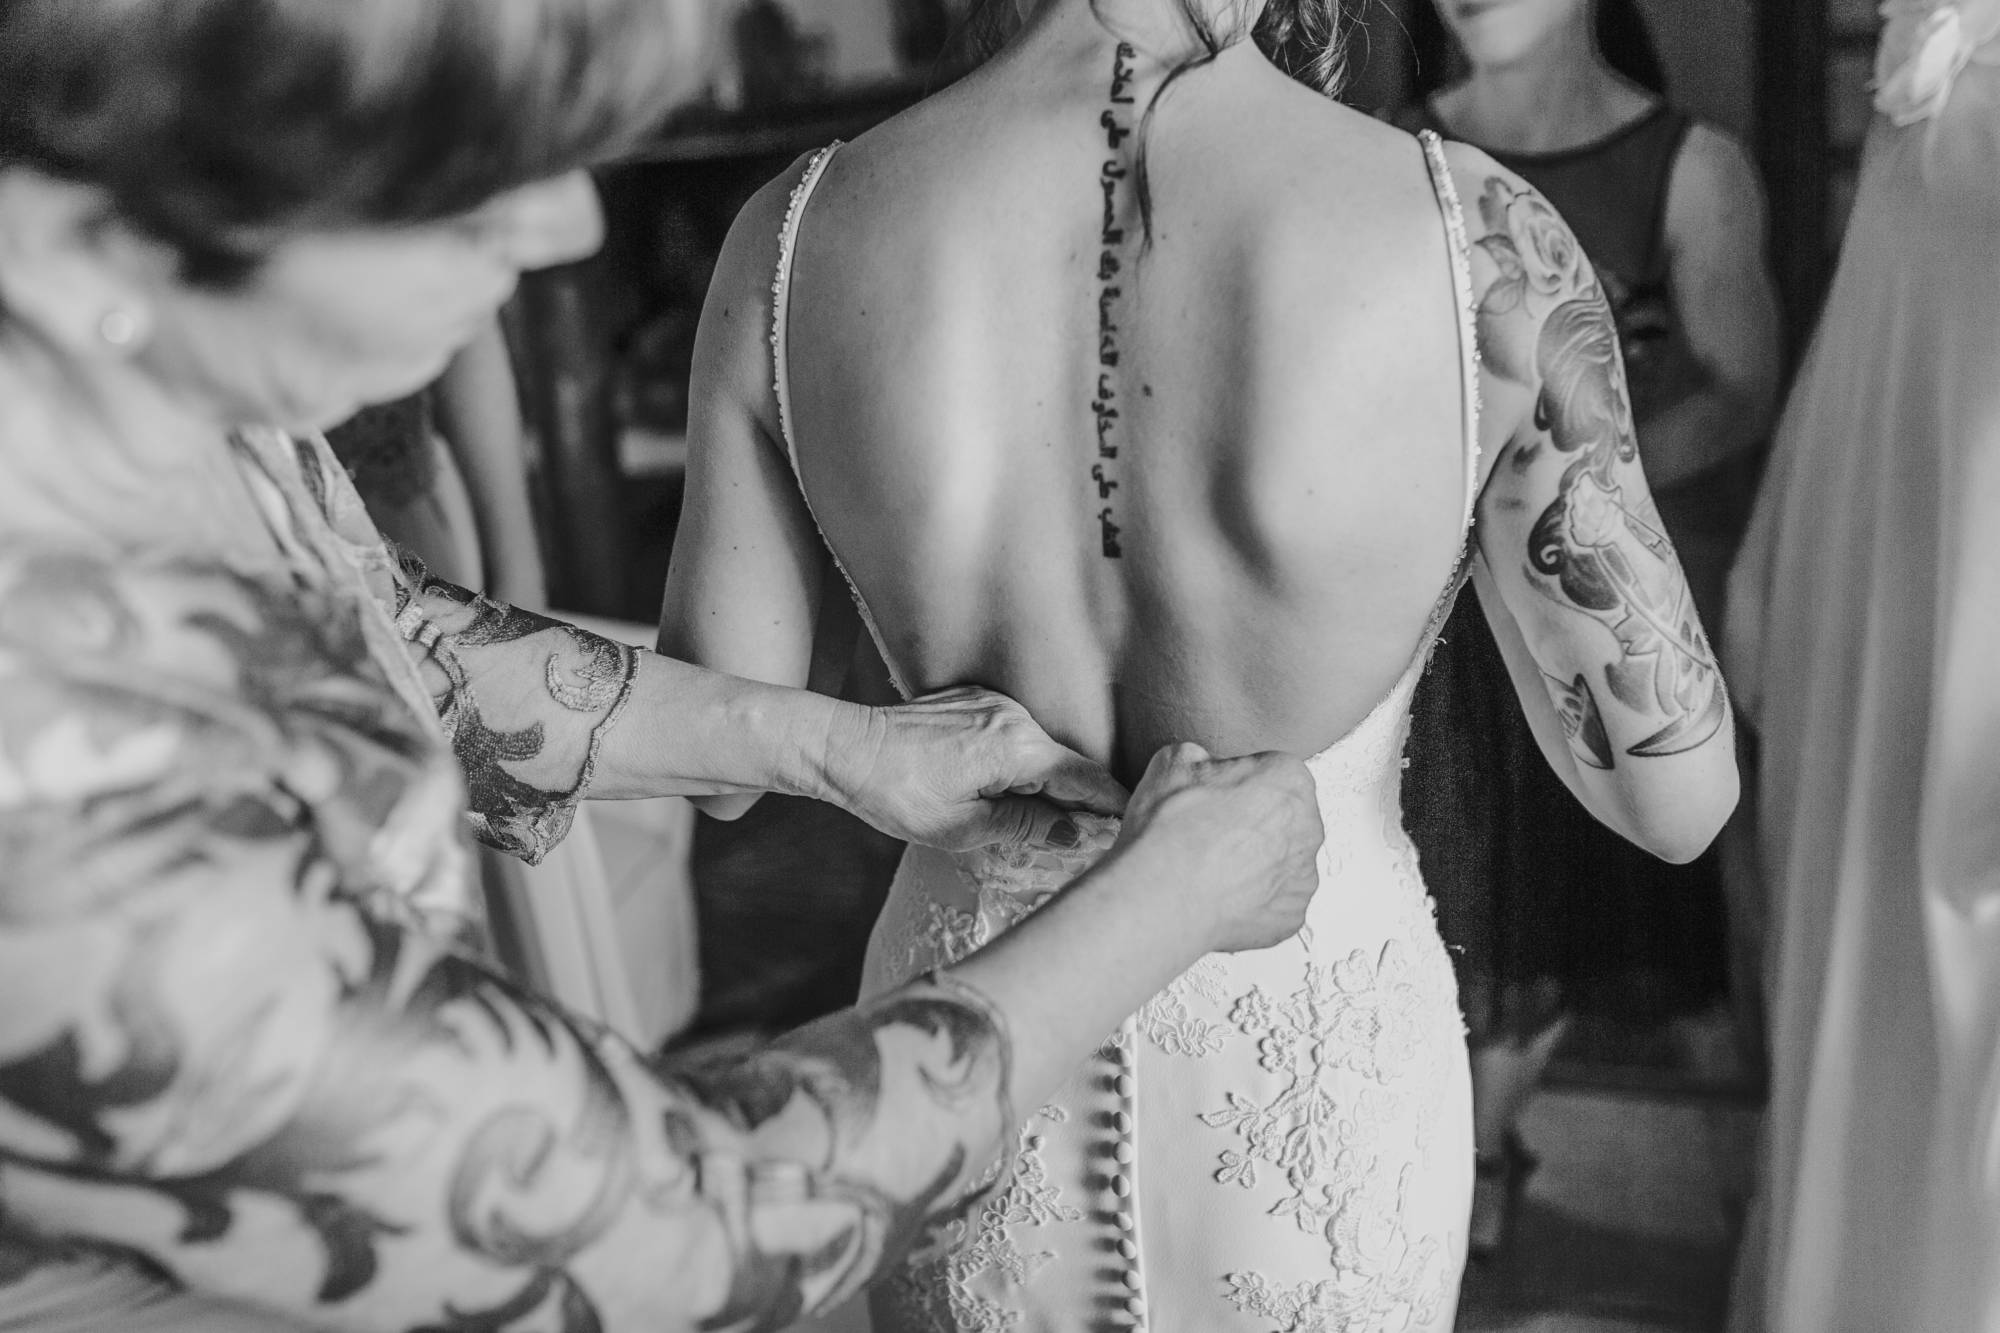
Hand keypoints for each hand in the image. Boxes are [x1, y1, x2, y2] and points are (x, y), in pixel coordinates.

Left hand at [830, 687, 1127, 850]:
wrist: (846, 748)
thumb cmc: (895, 793)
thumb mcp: (962, 828)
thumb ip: (1026, 826)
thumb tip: (1073, 831)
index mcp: (1015, 747)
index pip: (1084, 777)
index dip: (1112, 804)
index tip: (1132, 824)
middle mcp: (1012, 716)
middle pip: (1064, 763)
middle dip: (1076, 799)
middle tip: (1086, 837)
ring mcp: (993, 703)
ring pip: (1038, 749)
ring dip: (1042, 781)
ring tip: (1035, 818)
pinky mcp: (974, 699)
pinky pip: (1012, 734)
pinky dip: (1017, 762)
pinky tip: (998, 787)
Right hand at [1114, 742, 1322, 953]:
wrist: (1161, 894)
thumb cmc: (1170, 830)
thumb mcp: (1173, 763)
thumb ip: (1202, 757)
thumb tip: (1201, 765)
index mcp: (1290, 779)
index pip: (1272, 775)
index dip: (1239, 787)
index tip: (1216, 800)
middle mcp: (1309, 827)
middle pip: (1285, 819)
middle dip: (1255, 825)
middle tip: (1212, 836)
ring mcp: (1303, 876)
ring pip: (1282, 864)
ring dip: (1257, 865)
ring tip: (1212, 871)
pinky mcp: (1292, 916)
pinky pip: (1276, 904)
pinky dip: (1254, 903)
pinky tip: (1221, 898)